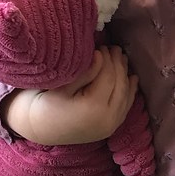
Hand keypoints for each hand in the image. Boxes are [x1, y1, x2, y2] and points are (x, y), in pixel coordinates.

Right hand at [2, 45, 138, 144]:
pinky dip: (130, 91)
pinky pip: (126, 106)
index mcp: (94, 107)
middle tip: (114, 48)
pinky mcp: (111, 127)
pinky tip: (132, 78)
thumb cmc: (47, 104)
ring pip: (126, 95)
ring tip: (121, 58)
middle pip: (120, 85)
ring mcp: (112, 125)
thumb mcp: (63, 85)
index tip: (102, 46)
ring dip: (125, 75)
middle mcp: (107, 119)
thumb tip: (101, 55)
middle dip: (118, 64)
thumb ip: (86, 71)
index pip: (108, 76)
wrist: (42, 128)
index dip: (108, 59)